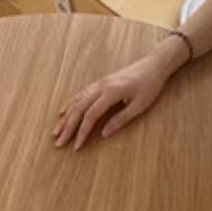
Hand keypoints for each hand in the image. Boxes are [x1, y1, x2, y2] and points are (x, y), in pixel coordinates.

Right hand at [52, 52, 170, 150]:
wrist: (155, 64)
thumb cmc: (151, 85)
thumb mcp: (140, 105)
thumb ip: (121, 119)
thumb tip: (103, 134)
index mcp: (112, 92)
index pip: (91, 115)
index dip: (82, 132)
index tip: (76, 146)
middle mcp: (102, 86)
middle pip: (79, 108)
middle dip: (68, 126)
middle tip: (58, 143)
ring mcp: (101, 82)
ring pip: (78, 99)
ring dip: (66, 116)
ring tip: (56, 130)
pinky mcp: (103, 81)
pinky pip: (82, 93)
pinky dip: (72, 103)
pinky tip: (65, 110)